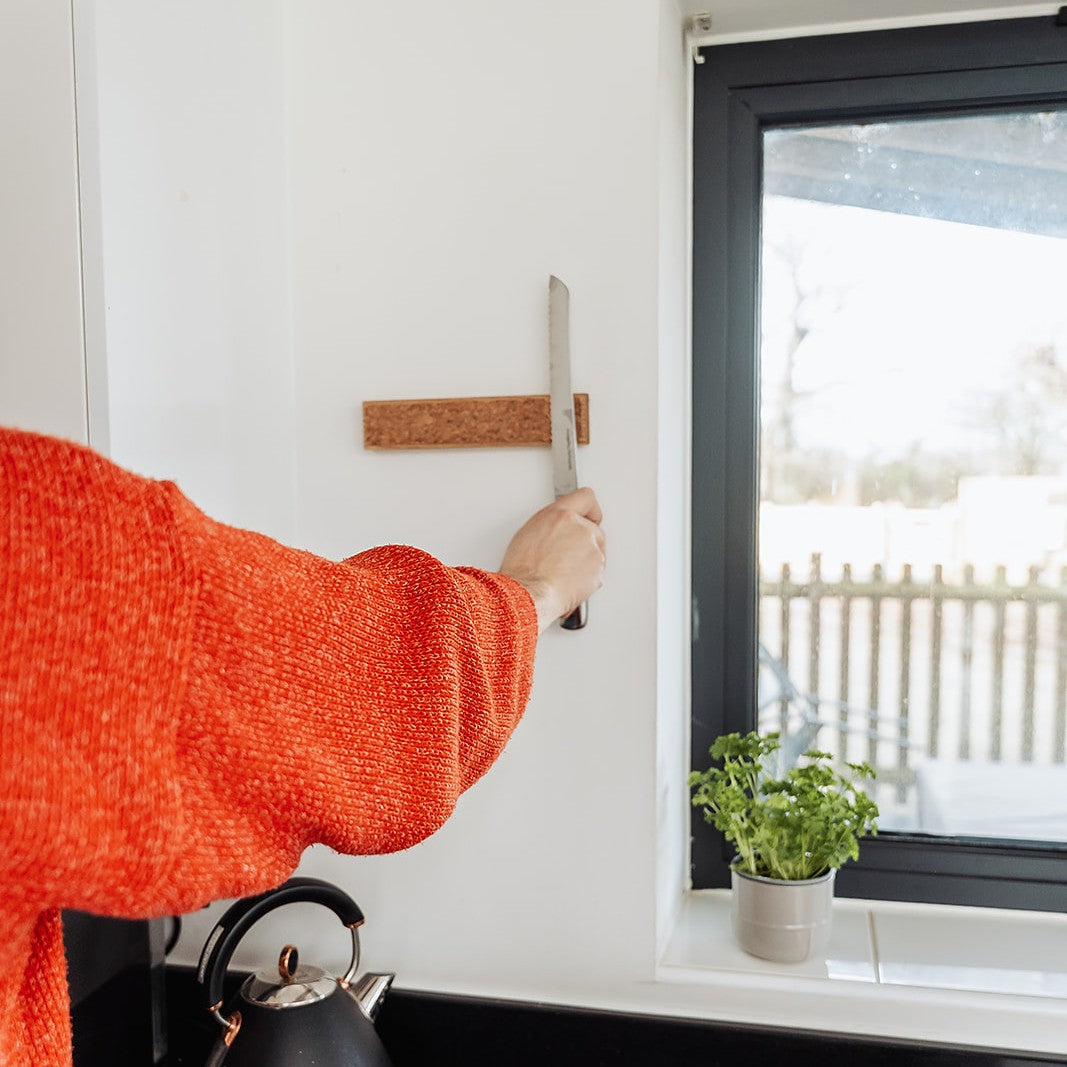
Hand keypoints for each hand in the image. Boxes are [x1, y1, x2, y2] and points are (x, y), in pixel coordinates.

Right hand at [499, 488, 604, 632]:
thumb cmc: (522, 571)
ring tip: (562, 574)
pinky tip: (568, 584)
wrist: (530, 595)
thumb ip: (551, 525)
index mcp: (560, 515)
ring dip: (585, 562)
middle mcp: (580, 528)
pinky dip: (586, 580)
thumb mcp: (528, 534)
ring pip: (596, 553)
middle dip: (584, 543)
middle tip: (567, 558)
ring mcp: (592, 549)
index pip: (586, 498)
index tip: (590, 517)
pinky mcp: (599, 570)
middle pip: (594, 529)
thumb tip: (558, 530)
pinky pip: (596, 573)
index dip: (590, 509)